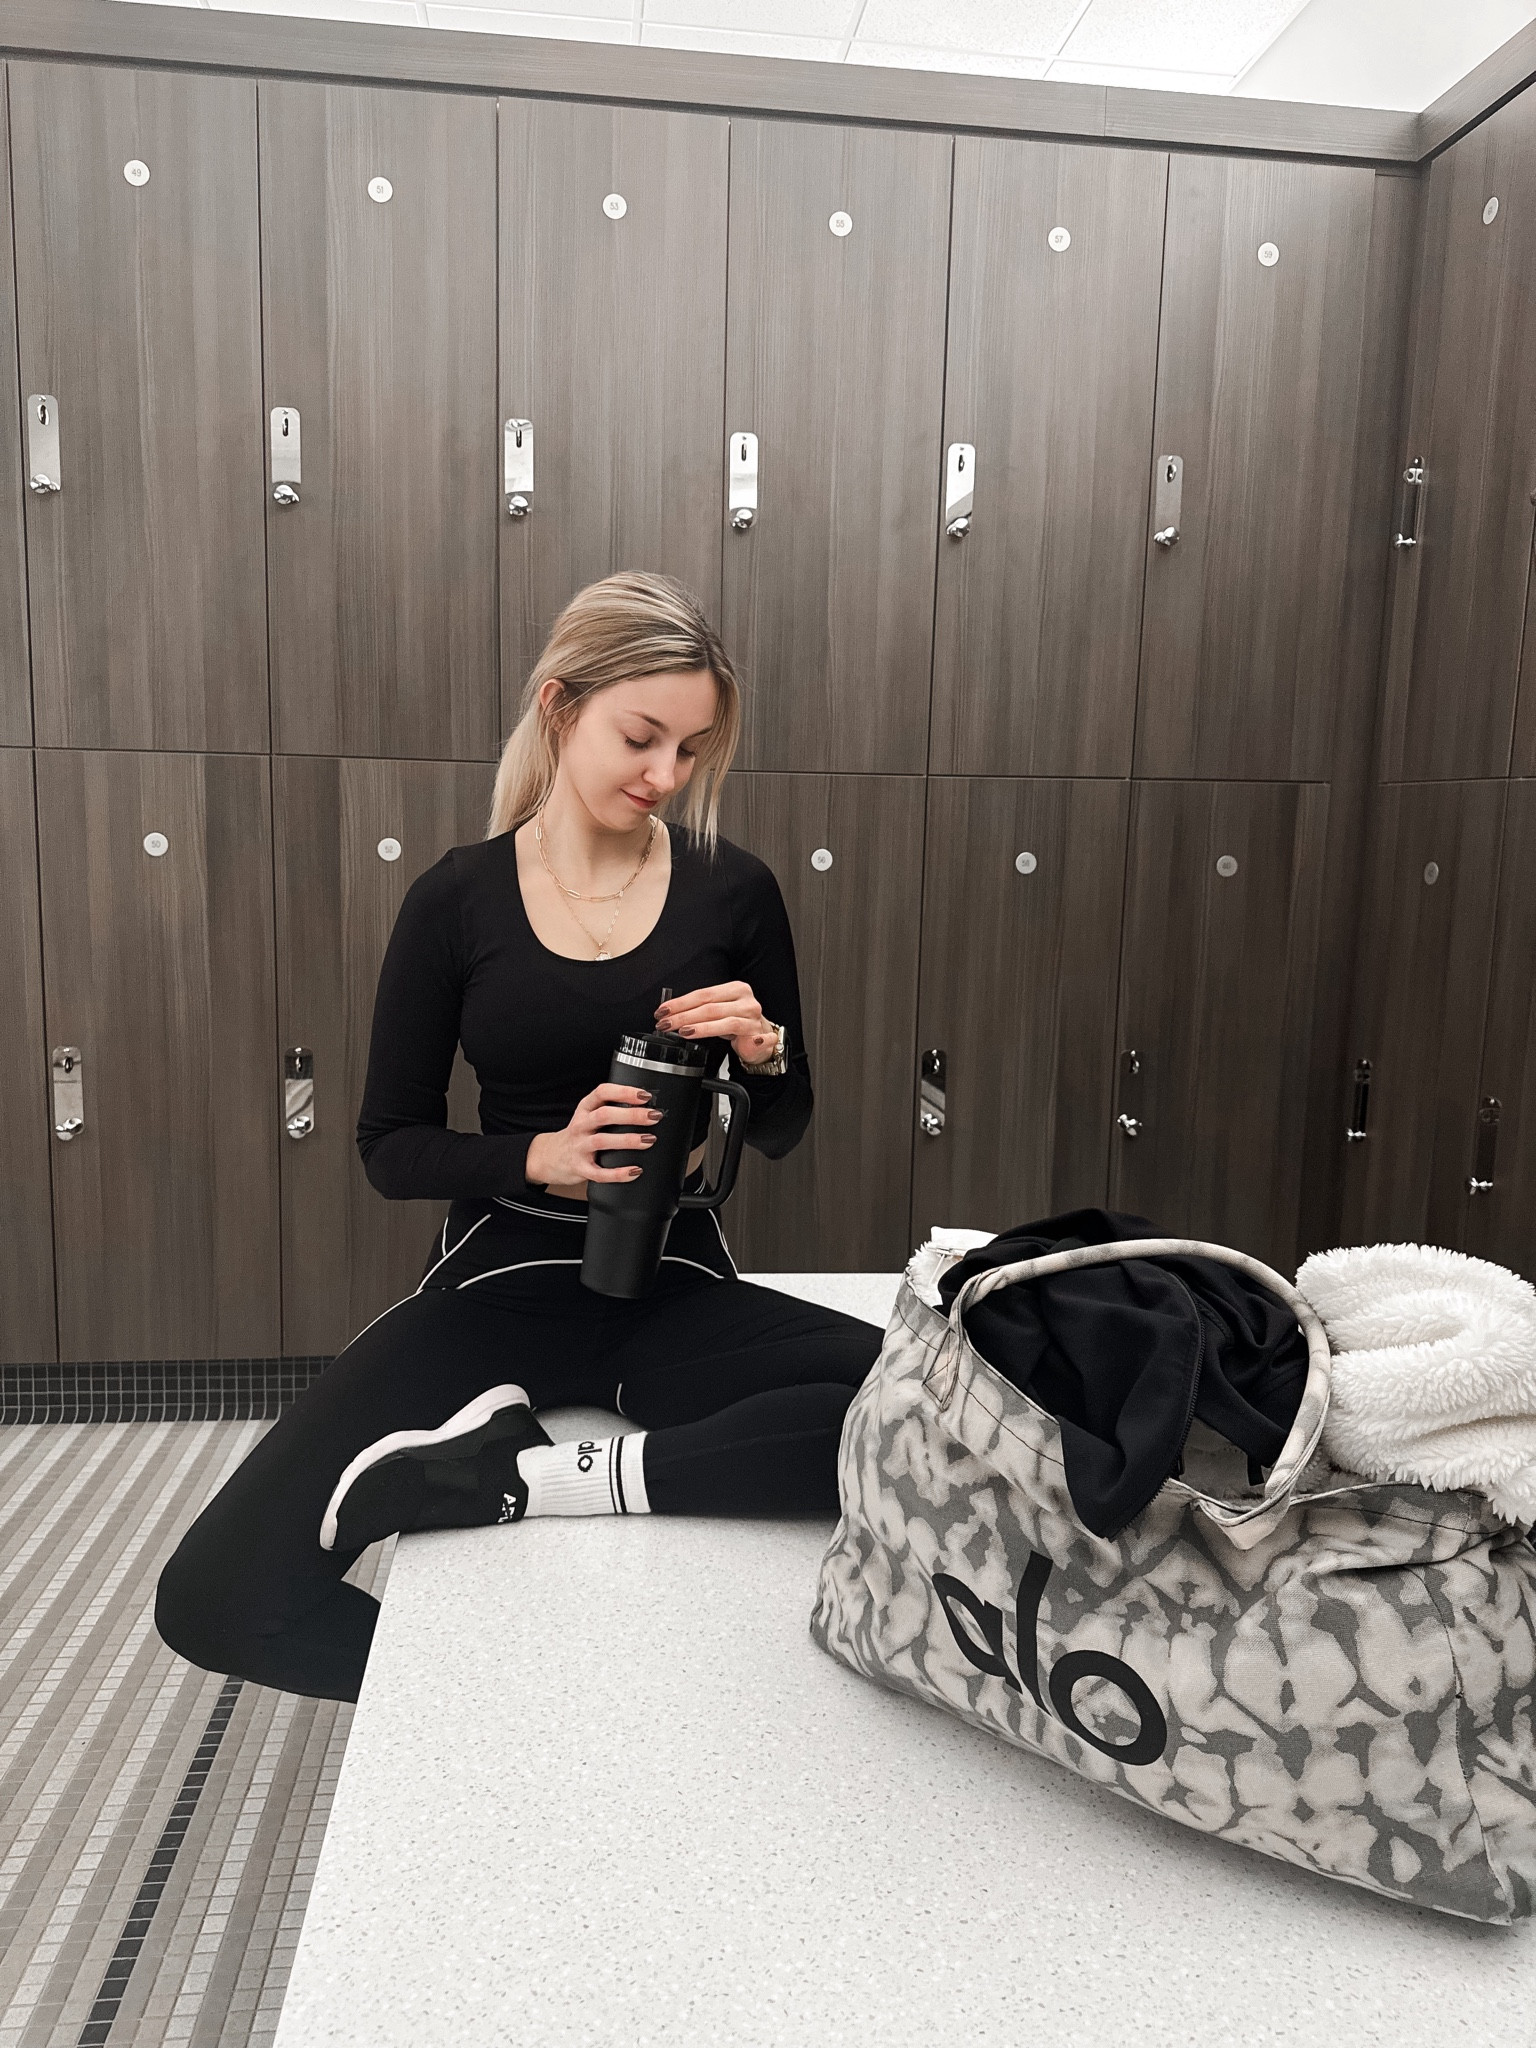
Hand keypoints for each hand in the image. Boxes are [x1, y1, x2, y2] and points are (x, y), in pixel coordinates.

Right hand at [525, 1084, 660, 1187]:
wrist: (549, 1157)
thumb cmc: (578, 1135)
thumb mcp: (588, 1116)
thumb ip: (610, 1110)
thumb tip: (647, 1109)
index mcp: (585, 1109)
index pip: (602, 1093)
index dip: (624, 1092)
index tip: (644, 1095)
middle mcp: (581, 1125)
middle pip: (604, 1115)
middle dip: (631, 1115)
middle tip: (653, 1116)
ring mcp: (579, 1147)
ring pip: (602, 1141)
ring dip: (627, 1140)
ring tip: (648, 1140)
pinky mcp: (580, 1168)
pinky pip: (599, 1173)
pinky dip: (618, 1173)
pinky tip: (634, 1171)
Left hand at [655, 982, 778, 1064]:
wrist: (761, 1041)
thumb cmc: (738, 1025)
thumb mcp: (718, 1014)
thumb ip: (699, 1010)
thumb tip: (671, 1012)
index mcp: (734, 989)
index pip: (703, 994)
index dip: (681, 1002)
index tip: (663, 1010)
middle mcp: (744, 998)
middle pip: (709, 1005)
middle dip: (683, 1015)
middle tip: (665, 1023)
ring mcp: (750, 1014)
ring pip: (719, 1017)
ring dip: (697, 1025)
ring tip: (681, 1031)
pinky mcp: (754, 1030)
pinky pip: (733, 1029)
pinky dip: (717, 1031)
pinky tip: (702, 1035)